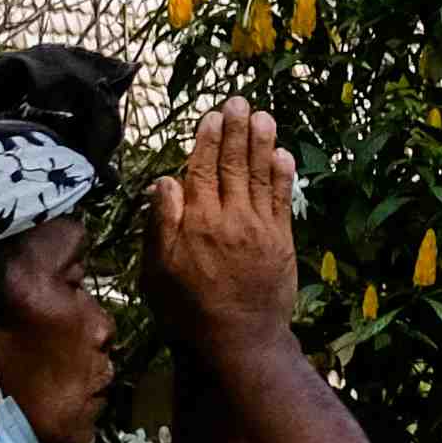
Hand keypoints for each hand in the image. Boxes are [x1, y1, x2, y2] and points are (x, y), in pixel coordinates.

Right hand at [149, 97, 305, 339]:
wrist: (238, 341)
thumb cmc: (188, 311)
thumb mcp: (158, 271)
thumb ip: (161, 223)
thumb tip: (164, 181)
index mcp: (196, 223)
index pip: (203, 170)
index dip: (208, 140)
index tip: (213, 116)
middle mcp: (230, 219)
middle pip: (234, 165)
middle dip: (237, 131)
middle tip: (241, 101)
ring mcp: (259, 228)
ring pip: (260, 176)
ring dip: (262, 144)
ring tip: (263, 116)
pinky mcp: (282, 241)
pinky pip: (283, 200)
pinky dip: (283, 175)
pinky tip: (282, 155)